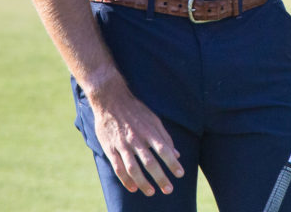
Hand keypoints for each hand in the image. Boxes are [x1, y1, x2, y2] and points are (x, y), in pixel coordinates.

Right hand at [88, 79, 184, 195]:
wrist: (110, 99)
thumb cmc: (135, 110)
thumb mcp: (153, 119)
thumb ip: (165, 137)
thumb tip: (177, 154)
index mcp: (149, 130)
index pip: (164, 149)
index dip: (172, 163)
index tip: (180, 174)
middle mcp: (136, 138)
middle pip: (150, 162)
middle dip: (160, 177)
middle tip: (169, 189)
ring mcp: (122, 144)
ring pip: (133, 168)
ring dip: (143, 182)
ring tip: (151, 192)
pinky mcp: (110, 148)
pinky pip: (117, 167)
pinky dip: (125, 180)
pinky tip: (132, 188)